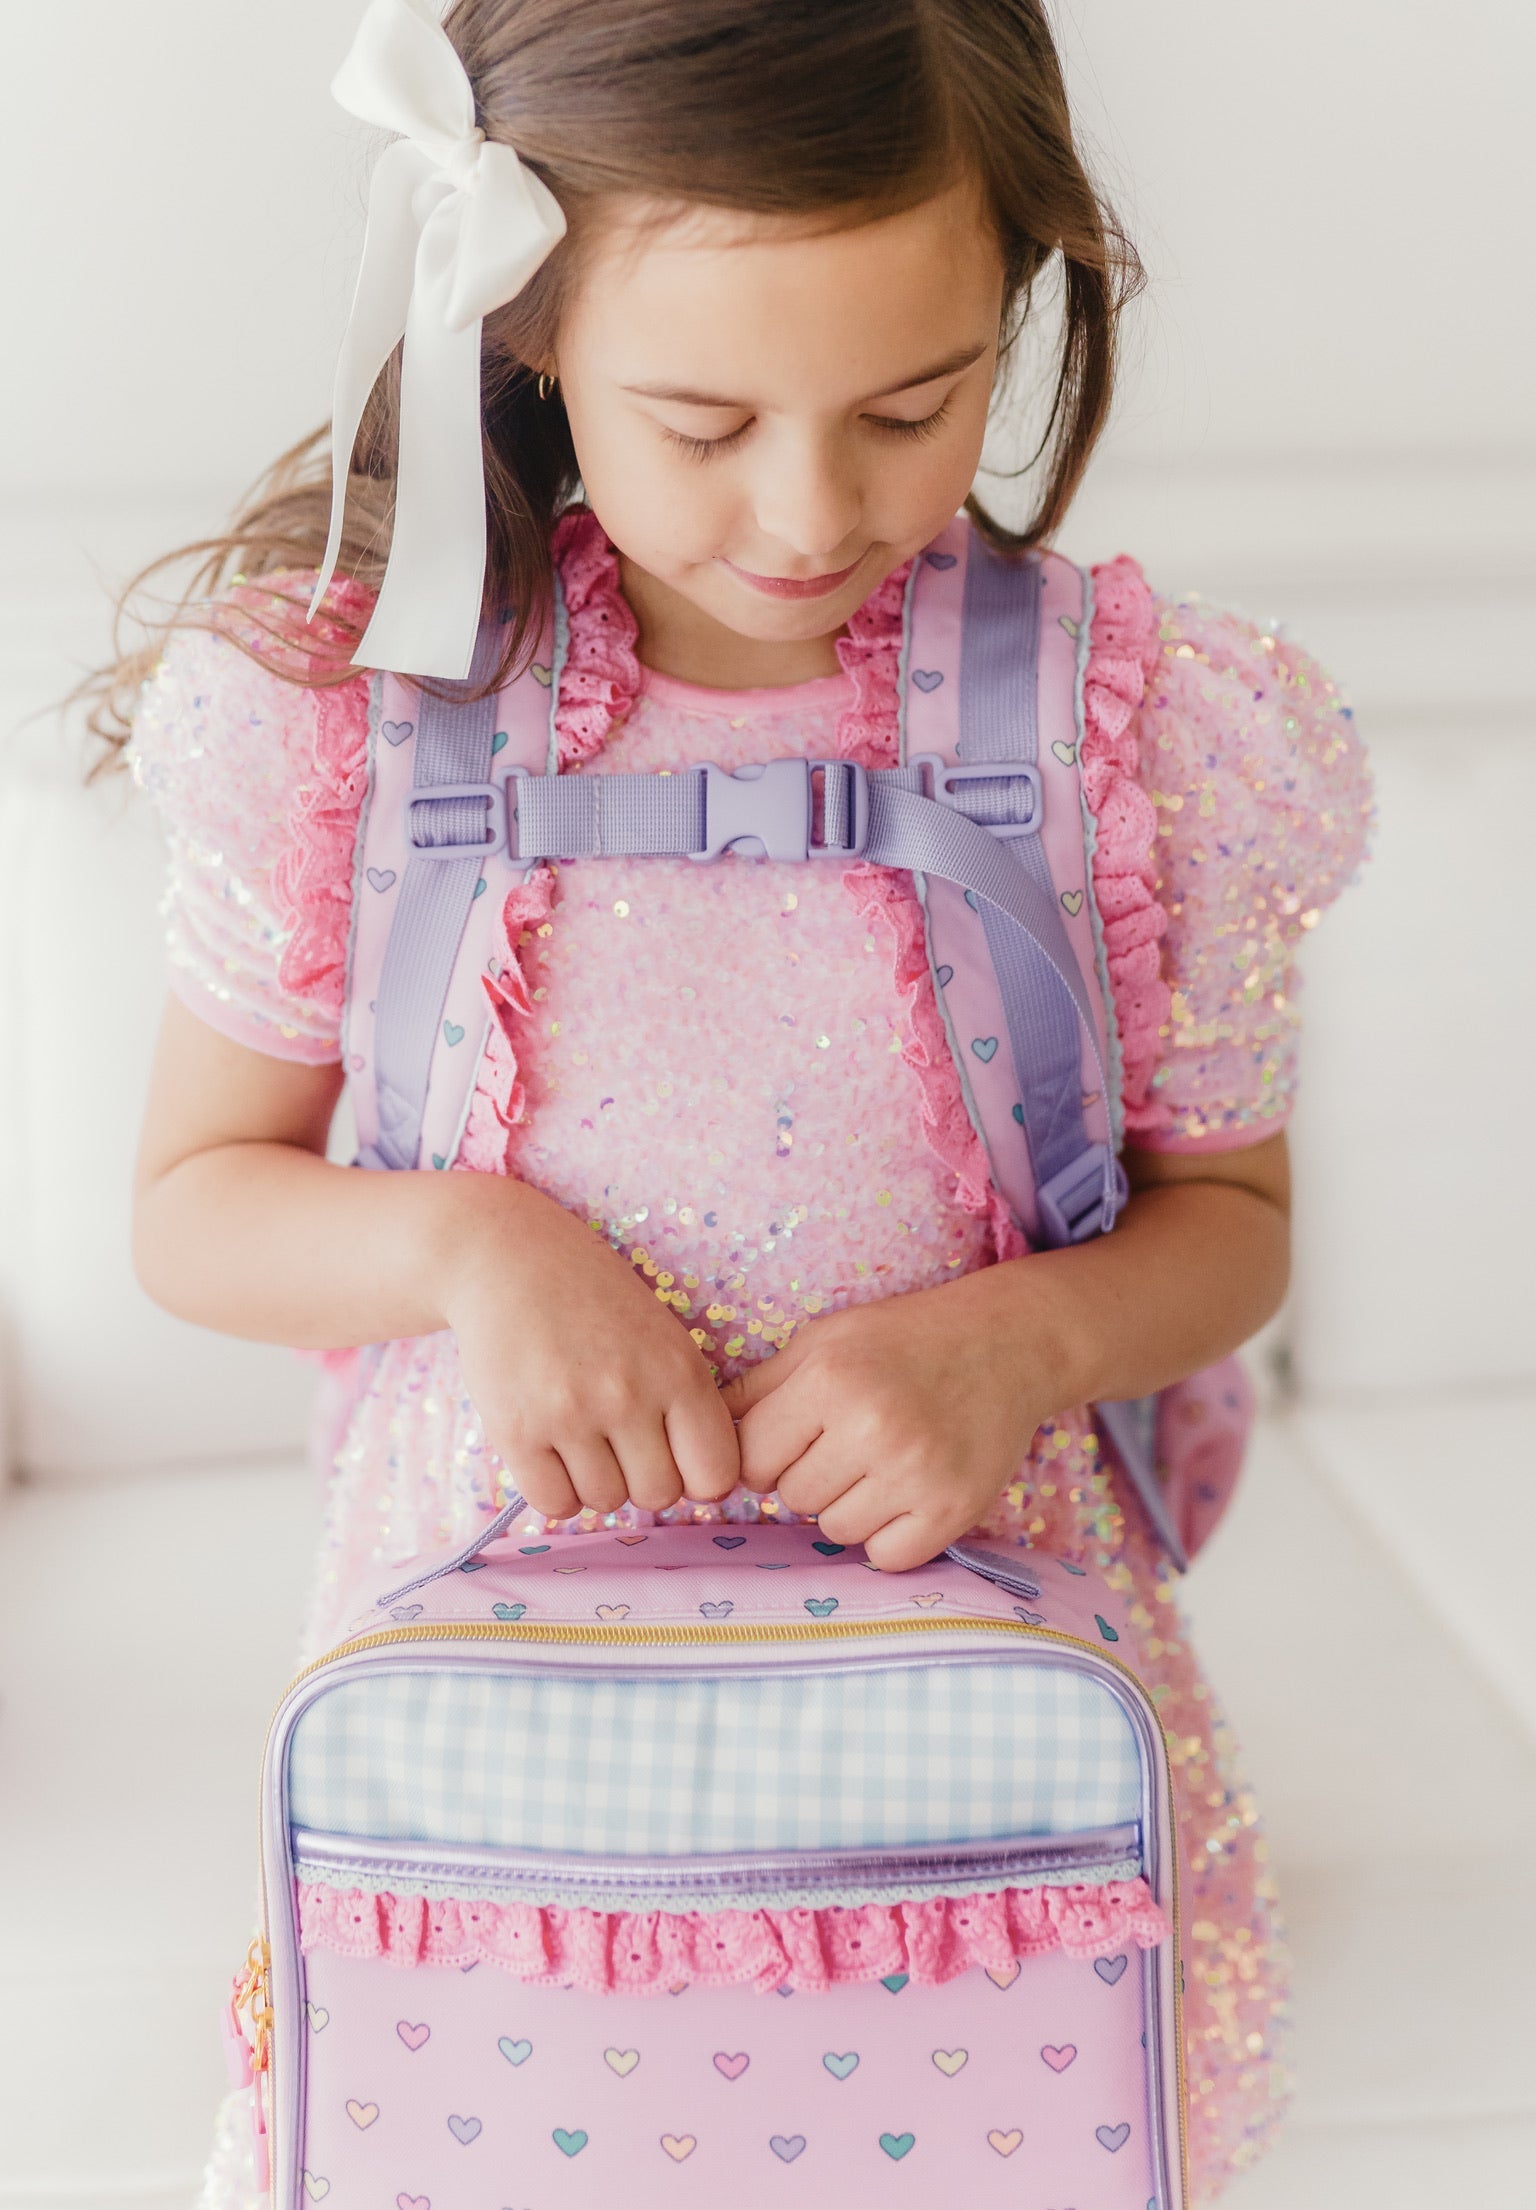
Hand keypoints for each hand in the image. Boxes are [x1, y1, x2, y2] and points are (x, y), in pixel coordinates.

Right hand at [442, 1181, 739, 1521]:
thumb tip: (705, 1485)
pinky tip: (551, 1452)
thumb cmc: (594, 1300)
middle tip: (622, 1444)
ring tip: (582, 1438)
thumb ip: (687, 1403)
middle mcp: (629, 1395)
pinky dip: (556, 1490)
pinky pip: (554, 1504)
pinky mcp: (516, 1431)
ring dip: (596, 1482)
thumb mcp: (663, 1335)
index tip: (677, 1459)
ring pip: (606, 1502)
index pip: (714, 1476)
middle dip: (643, 1478)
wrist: (508, 1259)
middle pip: (659, 1496)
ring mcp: (570, 1415)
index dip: (698, 1476)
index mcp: (679, 1370)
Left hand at [720, 1268, 1055, 1570]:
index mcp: (830, 1381)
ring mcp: (917, 1474)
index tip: (794, 1437)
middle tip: (846, 1445)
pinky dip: (887, 1536)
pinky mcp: (954, 1509)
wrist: (1005, 1343)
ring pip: (835, 1530)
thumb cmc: (902, 1339)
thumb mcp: (823, 1341)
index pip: (750, 1460)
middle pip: (792, 1498)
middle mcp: (872, 1428)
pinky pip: (886, 1557)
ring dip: (847, 1506)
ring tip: (878, 1464)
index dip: (765, 1452)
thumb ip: (758, 1389)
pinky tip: (902, 1494)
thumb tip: (700, 1437)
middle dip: (808, 1476)